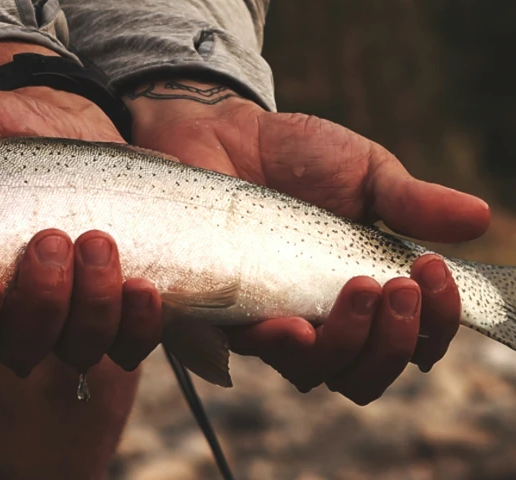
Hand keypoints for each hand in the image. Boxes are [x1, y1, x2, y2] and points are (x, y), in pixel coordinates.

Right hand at [0, 42, 162, 376]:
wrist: (71, 132)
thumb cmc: (11, 134)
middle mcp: (15, 315)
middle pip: (20, 349)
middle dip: (41, 303)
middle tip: (52, 240)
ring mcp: (70, 320)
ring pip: (78, 348)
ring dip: (92, 306)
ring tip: (98, 243)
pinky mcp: (119, 313)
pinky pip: (130, 343)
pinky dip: (139, 324)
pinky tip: (144, 288)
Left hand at [124, 79, 487, 403]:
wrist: (225, 133)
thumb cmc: (298, 157)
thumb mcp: (365, 173)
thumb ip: (412, 203)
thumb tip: (477, 219)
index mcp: (364, 294)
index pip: (411, 340)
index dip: (434, 325)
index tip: (434, 275)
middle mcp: (320, 318)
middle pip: (363, 375)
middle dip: (394, 342)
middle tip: (398, 286)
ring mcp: (270, 319)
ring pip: (312, 373)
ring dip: (348, 343)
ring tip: (361, 288)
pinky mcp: (222, 311)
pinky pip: (248, 348)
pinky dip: (279, 343)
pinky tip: (295, 323)